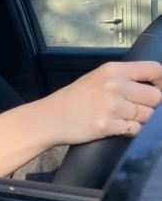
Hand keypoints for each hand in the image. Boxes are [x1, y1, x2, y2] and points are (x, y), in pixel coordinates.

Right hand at [40, 61, 161, 145]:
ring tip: (119, 118)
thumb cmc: (74, 98)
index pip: (154, 69)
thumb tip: (153, 87)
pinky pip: (135, 130)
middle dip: (148, 105)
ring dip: (138, 119)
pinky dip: (128, 131)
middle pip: (156, 97)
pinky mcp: (107, 125)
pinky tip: (114, 126)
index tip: (157, 89)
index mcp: (112, 70)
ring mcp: (111, 106)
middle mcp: (114, 85)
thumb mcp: (96, 78)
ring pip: (147, 115)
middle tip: (132, 108)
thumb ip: (123, 79)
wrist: (50, 117)